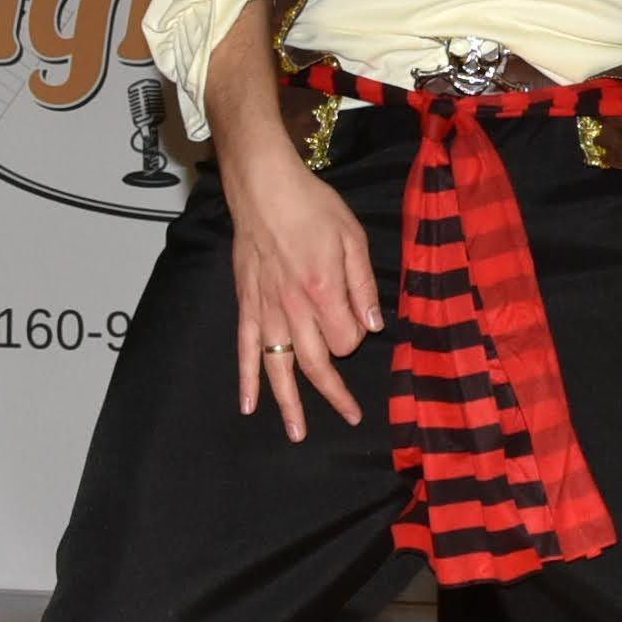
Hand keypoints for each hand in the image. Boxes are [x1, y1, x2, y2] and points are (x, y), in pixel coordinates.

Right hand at [224, 142, 377, 441]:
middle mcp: (293, 308)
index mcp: (323, 292)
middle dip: (335, 394)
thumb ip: (363, 285)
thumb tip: (374, 326)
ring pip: (279, 367)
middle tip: (350, 417)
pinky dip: (247, 379)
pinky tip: (249, 405)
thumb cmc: (312, 207)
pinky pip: (247, 349)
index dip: (357, 338)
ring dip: (290, 403)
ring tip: (298, 433)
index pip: (346, 341)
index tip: (358, 322)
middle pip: (317, 364)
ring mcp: (267, 310)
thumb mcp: (352, 237)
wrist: (264, 187)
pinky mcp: (247, 305)